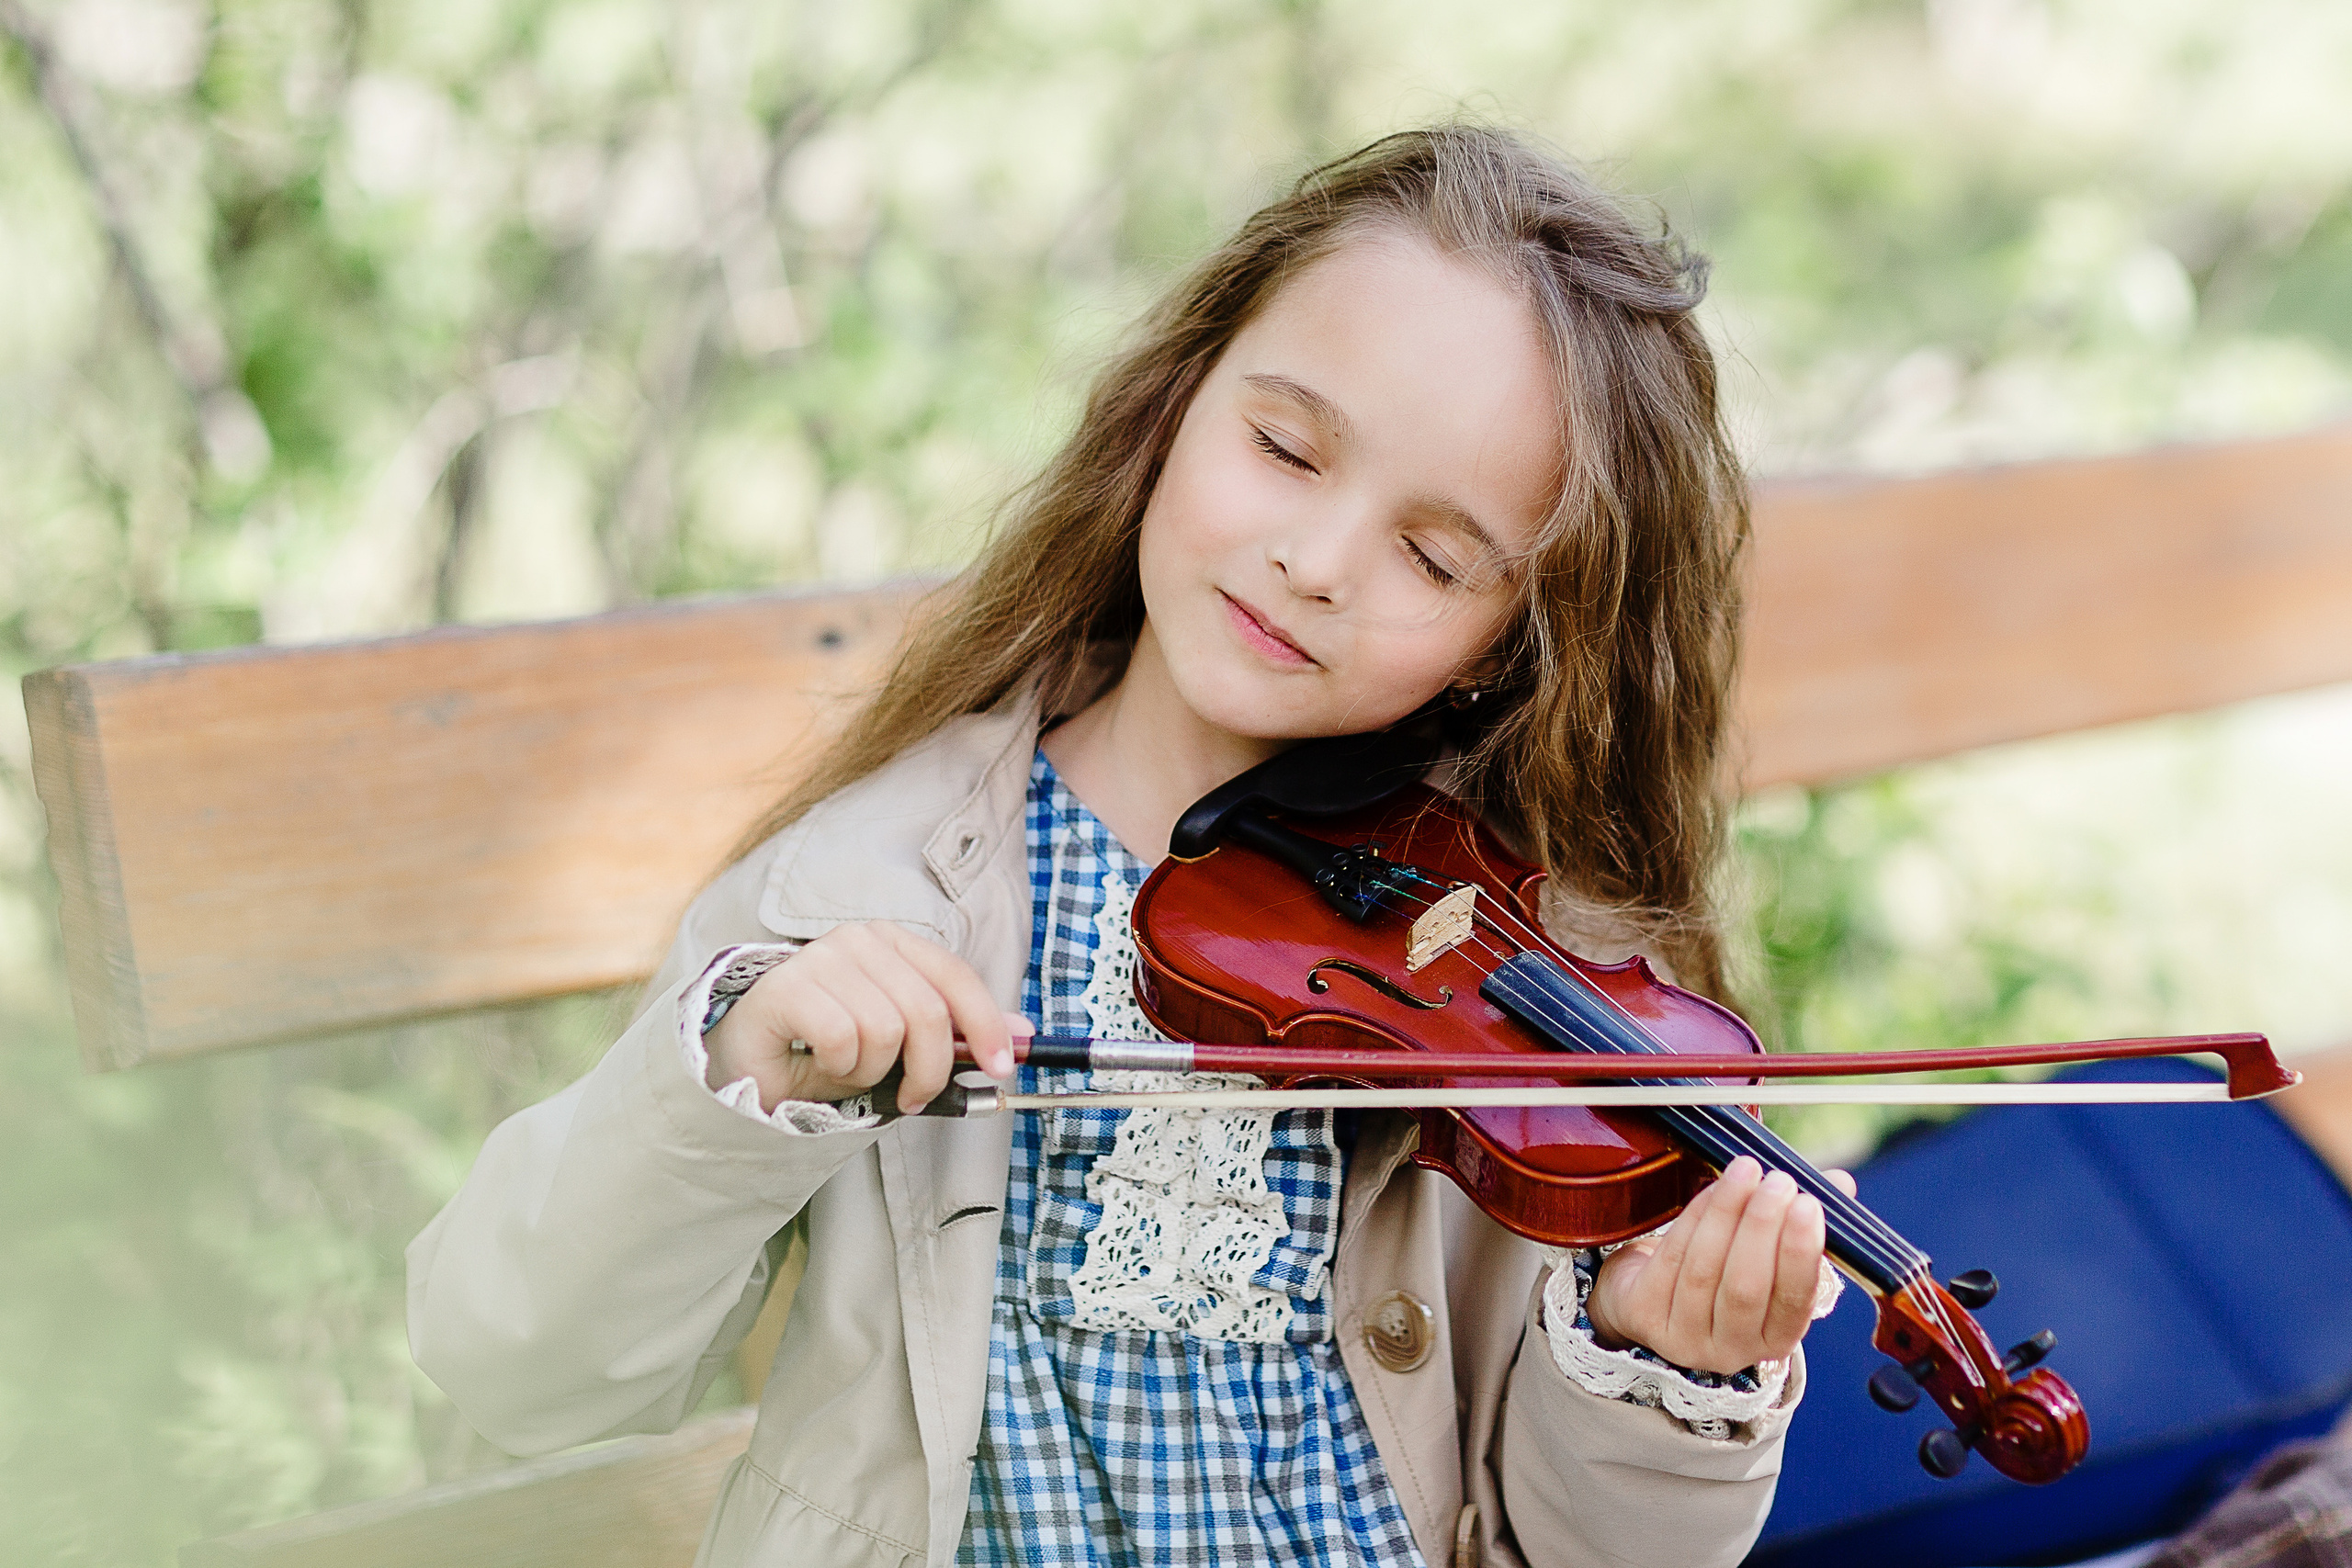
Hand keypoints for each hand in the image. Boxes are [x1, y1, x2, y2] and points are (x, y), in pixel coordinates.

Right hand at [701, 923, 1026, 1114]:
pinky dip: (840, 1067)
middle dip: (929, 1068)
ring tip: (848, 1068)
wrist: (750, 1066)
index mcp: (892, 943)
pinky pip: (844, 1037)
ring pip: (885, 1029)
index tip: (1001, 1068)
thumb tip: (1022, 1034)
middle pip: (927, 1011)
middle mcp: (859, 940)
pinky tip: (821, 1062)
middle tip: (912, 1095)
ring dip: (872, 1070)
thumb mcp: (902, 1046)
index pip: (954, 976)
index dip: (985, 1024)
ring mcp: (820, 959)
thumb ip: (956, 1033)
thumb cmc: (826, 1052)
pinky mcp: (787, 986)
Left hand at [1583, 1156, 1855, 1374]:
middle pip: (1746, 1287)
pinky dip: (1695, 1217)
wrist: (1652, 1297)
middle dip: (1763, 1228)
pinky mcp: (1644, 1315)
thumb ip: (1804, 1224)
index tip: (1809, 1205)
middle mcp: (1730, 1350)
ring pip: (1705, 1270)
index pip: (1793, 1303)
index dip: (1799, 1254)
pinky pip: (1671, 1258)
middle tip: (1779, 1181)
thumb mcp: (1769, 1258)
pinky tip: (1712, 1188)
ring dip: (1728, 1213)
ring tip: (1747, 1171)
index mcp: (1773, 1341)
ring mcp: (1683, 1337)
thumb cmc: (1724, 1272)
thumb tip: (1841, 1182)